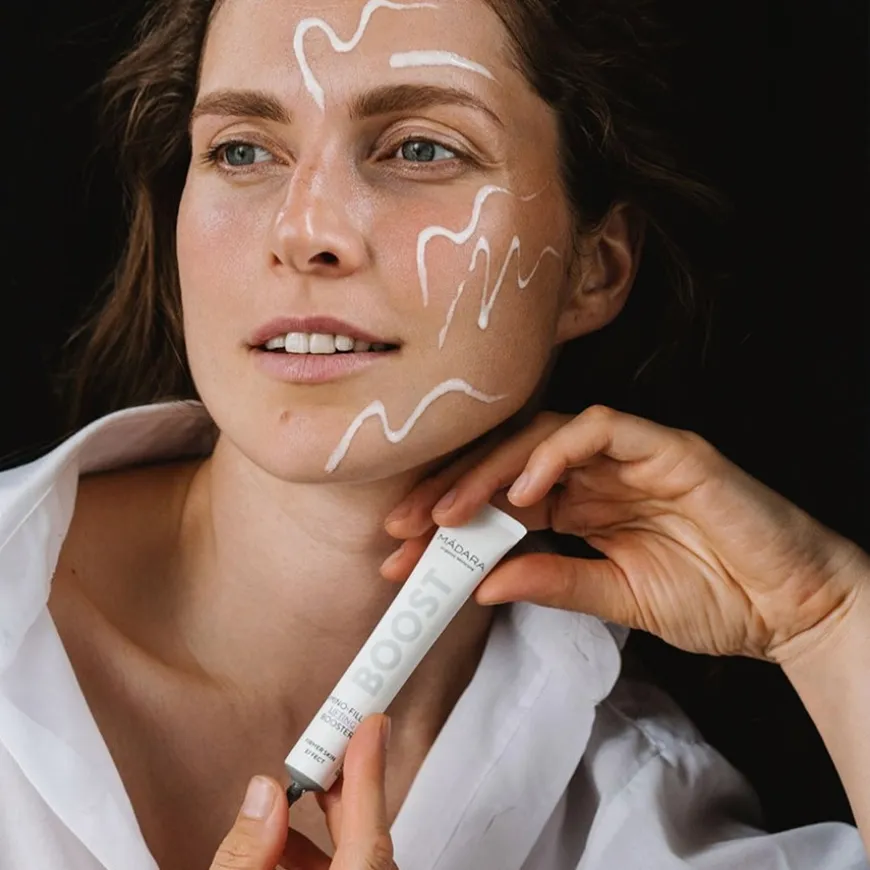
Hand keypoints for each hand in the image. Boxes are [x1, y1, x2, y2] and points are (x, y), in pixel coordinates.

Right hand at [210, 714, 396, 869]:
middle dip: (348, 789)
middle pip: (369, 840)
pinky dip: (321, 855)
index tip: (374, 724)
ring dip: (330, 824)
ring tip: (297, 791)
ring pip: (359, 859)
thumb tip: (263, 792)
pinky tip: (283, 845)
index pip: (370, 835)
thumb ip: (245, 853)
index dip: (369, 773)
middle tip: (332, 743)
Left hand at [382, 406, 866, 663]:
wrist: (790, 608)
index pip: (499, 500)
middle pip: (505, 461)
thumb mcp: (617, 600)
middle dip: (449, 492)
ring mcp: (630, 456)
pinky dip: (556, 453)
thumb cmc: (714, 598)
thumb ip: (554, 582)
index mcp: (581, 506)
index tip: (403, 554)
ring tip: (448, 514)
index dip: (449, 521)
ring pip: (540, 435)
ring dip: (488, 471)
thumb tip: (484, 586)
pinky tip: (525, 491)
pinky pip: (600, 428)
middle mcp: (596, 474)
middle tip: (402, 530)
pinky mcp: (668, 448)